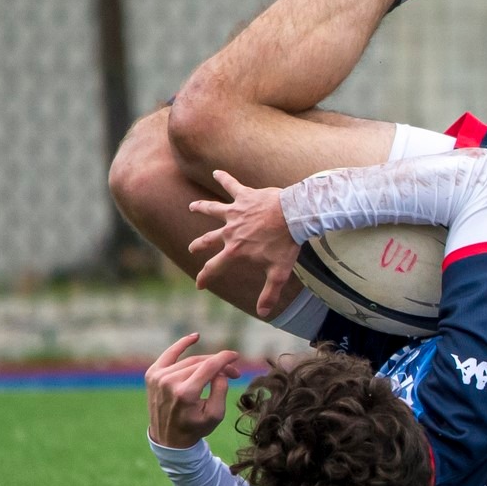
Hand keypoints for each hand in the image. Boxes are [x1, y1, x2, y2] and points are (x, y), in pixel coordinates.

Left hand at [144, 333, 240, 448]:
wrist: (168, 440)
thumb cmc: (195, 427)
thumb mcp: (215, 415)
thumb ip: (221, 389)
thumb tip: (220, 370)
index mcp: (185, 393)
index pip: (209, 366)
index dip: (225, 358)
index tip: (236, 356)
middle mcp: (169, 382)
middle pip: (201, 363)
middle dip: (219, 364)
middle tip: (233, 373)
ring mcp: (158, 377)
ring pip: (189, 361)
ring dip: (206, 363)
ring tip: (218, 371)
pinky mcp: (152, 374)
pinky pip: (169, 354)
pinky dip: (182, 344)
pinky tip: (195, 337)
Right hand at [188, 169, 301, 317]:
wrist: (294, 215)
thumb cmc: (286, 244)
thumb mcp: (279, 272)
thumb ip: (269, 293)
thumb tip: (263, 314)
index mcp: (236, 250)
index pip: (215, 267)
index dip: (205, 277)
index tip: (200, 285)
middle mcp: (230, 231)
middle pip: (209, 239)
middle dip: (200, 244)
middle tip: (192, 248)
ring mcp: (235, 212)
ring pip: (213, 209)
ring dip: (201, 208)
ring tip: (192, 206)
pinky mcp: (244, 196)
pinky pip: (231, 185)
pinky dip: (223, 178)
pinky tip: (216, 172)